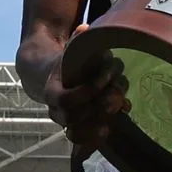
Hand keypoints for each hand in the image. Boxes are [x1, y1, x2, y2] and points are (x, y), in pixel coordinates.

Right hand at [38, 25, 130, 150]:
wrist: (56, 79)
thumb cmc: (69, 64)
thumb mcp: (71, 51)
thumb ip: (76, 41)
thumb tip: (85, 29)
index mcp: (51, 92)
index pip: (67, 99)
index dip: (88, 91)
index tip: (103, 79)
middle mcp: (56, 112)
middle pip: (75, 117)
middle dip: (99, 105)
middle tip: (117, 93)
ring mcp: (66, 124)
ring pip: (78, 133)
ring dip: (102, 120)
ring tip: (119, 106)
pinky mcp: (78, 131)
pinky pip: (84, 142)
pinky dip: (99, 136)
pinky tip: (113, 124)